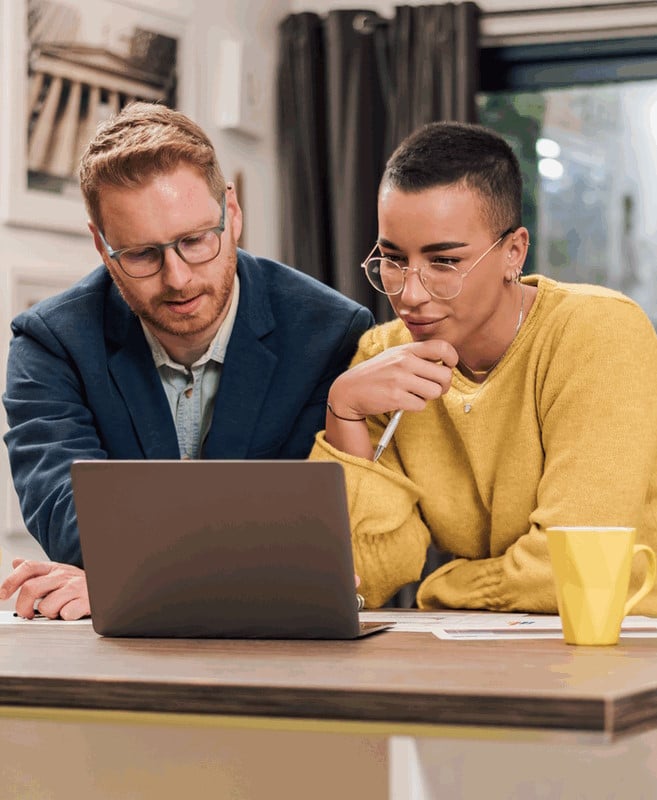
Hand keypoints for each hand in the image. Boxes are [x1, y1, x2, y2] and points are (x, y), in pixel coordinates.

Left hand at [0, 559, 89, 619]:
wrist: (105, 587)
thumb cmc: (77, 584)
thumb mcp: (56, 572)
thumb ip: (35, 570)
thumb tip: (15, 562)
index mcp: (53, 568)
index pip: (28, 568)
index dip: (11, 581)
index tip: (2, 595)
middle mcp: (62, 575)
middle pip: (31, 588)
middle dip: (23, 606)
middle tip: (27, 614)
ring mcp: (74, 588)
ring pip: (46, 606)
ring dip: (48, 614)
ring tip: (56, 611)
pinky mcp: (84, 601)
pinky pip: (65, 614)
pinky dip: (64, 617)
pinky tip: (69, 612)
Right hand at [328, 339, 458, 419]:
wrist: (350, 389)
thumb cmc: (378, 373)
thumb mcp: (395, 356)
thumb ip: (417, 356)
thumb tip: (445, 364)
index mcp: (407, 350)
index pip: (443, 347)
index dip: (452, 358)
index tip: (448, 366)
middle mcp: (405, 362)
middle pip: (445, 375)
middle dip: (443, 385)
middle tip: (432, 387)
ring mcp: (400, 379)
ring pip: (435, 392)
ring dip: (428, 397)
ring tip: (415, 394)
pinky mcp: (395, 397)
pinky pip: (421, 405)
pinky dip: (415, 406)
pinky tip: (403, 401)